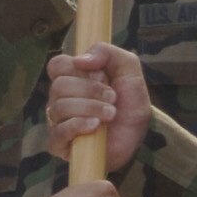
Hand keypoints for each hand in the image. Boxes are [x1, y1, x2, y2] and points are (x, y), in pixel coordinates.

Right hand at [46, 44, 149, 167]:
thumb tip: (79, 60)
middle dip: (90, 90)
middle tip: (113, 98)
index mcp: (71, 79)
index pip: (56, 66)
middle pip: (59, 86)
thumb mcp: (127, 68)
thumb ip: (107, 52)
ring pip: (60, 107)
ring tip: (110, 114)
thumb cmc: (130, 102)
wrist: (139, 136)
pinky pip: (58, 132)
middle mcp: (60, 99)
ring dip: (91, 108)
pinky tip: (95, 126)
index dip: (76, 68)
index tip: (101, 75)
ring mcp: (58, 122)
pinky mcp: (59, 144)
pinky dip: (78, 125)